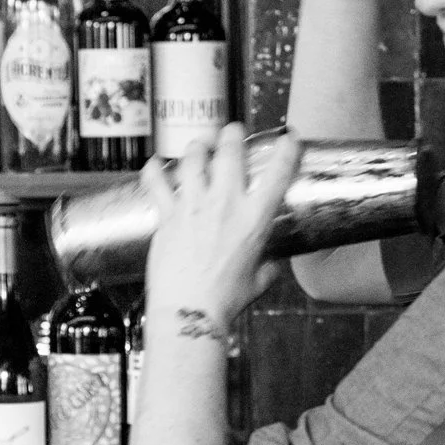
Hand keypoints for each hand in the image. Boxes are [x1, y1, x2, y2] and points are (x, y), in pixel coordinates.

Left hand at [142, 125, 302, 331]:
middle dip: (232, 135)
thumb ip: (268, 266)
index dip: (287, 149)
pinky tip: (155, 164)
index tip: (289, 138)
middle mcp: (225, 204)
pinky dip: (154, 169)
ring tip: (199, 145)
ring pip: (193, 158)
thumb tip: (273, 264)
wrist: (189, 311)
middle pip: (230, 151)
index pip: (278, 174)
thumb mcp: (259, 281)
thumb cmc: (225, 300)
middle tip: (232, 132)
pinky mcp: (167, 215)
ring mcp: (193, 206)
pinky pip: (157, 182)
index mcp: (254, 219)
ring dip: (198, 146)